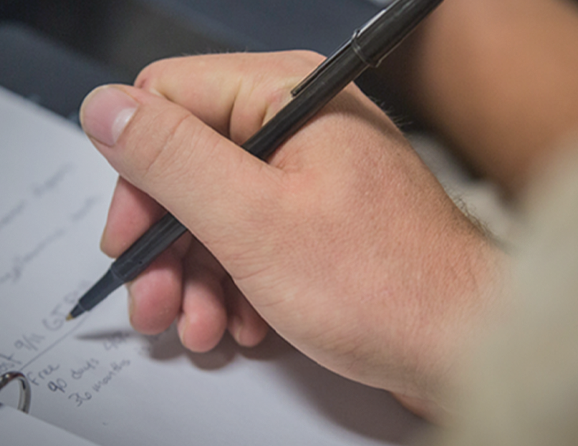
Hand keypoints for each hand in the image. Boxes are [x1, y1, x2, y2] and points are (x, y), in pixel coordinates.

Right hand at [79, 51, 502, 409]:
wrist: (470, 348)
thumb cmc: (391, 286)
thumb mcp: (253, 221)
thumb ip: (171, 160)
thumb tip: (106, 109)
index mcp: (288, 96)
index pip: (168, 99)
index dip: (138, 172)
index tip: (132, 234)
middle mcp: (300, 124)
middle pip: (185, 163)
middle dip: (164, 241)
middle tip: (155, 296)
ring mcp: (311, 173)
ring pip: (212, 210)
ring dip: (195, 274)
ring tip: (201, 323)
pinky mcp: (320, 220)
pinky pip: (248, 239)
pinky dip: (233, 285)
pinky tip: (241, 321)